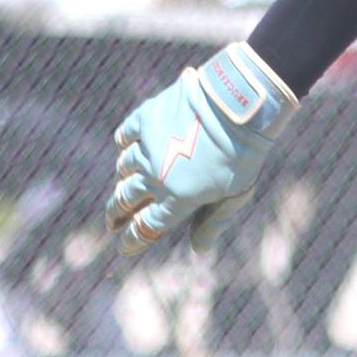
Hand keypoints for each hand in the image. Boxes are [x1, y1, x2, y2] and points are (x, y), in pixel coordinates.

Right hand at [106, 43, 298, 255]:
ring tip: (124, 183)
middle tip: (112, 221)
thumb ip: (213, 222)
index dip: (133, 240)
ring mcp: (148, 148)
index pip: (146, 228)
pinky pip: (125, 136)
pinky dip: (124, 143)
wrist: (239, 106)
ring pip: (124, 169)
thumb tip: (199, 249)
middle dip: (116, 214)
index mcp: (177, 200)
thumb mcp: (235, 194)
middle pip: (125, 201)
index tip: (124, 247)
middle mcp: (155, 177)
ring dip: (123, 178)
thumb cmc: (244, 153)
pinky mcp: (146, 118)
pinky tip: (126, 147)